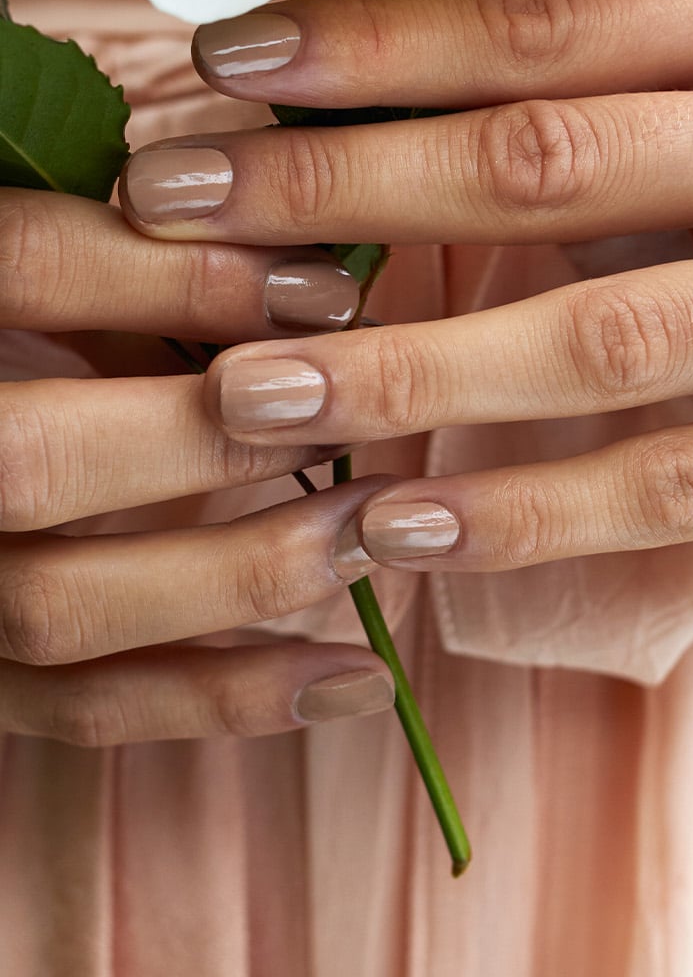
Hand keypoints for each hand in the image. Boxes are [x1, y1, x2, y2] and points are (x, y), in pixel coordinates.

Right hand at [0, 188, 397, 742]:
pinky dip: (231, 700)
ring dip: (244, 570)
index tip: (329, 293)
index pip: (25, 267)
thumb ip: (144, 267)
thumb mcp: (67, 276)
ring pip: (60, 605)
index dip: (182, 275)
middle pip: (31, 459)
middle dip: (210, 438)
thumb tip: (318, 276)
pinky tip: (359, 677)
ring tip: (374, 531)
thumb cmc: (37, 328)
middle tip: (352, 417)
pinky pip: (89, 709)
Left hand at [126, 0, 692, 577]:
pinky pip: (690, 479)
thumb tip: (329, 76)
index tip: (221, 70)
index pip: (561, 16)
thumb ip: (589, 83)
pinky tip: (409, 525)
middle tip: (182, 221)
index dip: (380, 46)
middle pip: (568, 164)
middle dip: (350, 191)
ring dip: (412, 371)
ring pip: (616, 337)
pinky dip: (536, 508)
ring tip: (259, 396)